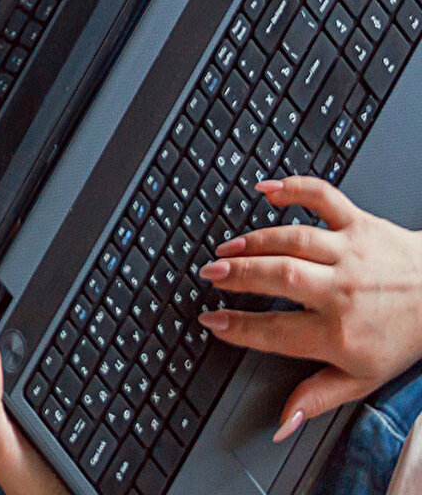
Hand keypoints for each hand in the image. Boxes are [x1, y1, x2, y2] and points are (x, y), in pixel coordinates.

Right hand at [198, 176, 421, 439]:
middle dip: (237, 275)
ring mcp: (349, 252)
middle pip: (279, 276)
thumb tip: (282, 422)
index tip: (211, 321)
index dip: (238, 328)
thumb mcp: (362, 379)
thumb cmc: (400, 338)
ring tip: (226, 247)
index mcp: (340, 334)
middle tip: (209, 274)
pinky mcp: (358, 222)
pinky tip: (264, 190)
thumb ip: (317, 397)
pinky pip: (322, 197)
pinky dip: (292, 188)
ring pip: (292, 239)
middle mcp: (342, 290)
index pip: (276, 332)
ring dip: (254, 241)